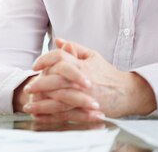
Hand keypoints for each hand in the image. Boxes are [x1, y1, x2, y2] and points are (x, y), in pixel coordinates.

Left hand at [23, 38, 155, 121]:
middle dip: (40, 83)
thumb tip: (57, 40)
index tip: (35, 66)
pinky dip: (51, 115)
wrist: (128, 92)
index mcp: (82, 64)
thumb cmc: (108, 73)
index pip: (59, 57)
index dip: (45, 59)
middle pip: (56, 78)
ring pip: (59, 98)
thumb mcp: (92, 56)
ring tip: (29, 105)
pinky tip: (40, 116)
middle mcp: (82, 79)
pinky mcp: (87, 110)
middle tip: (29, 88)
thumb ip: (74, 47)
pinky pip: (66, 113)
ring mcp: (84, 95)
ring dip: (42, 103)